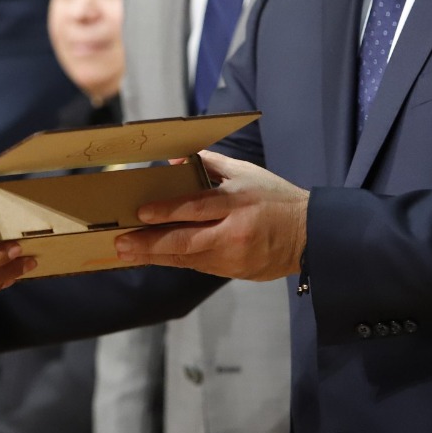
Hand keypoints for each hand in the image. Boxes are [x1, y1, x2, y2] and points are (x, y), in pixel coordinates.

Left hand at [114, 151, 307, 280]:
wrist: (310, 236)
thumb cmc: (276, 198)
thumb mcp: (246, 172)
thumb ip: (211, 164)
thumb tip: (174, 160)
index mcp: (237, 202)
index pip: (197, 207)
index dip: (167, 211)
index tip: (141, 213)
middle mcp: (233, 231)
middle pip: (185, 241)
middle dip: (150, 244)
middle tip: (122, 243)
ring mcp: (234, 256)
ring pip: (187, 259)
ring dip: (155, 256)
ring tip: (128, 253)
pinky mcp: (234, 272)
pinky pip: (199, 266)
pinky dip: (175, 261)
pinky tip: (155, 257)